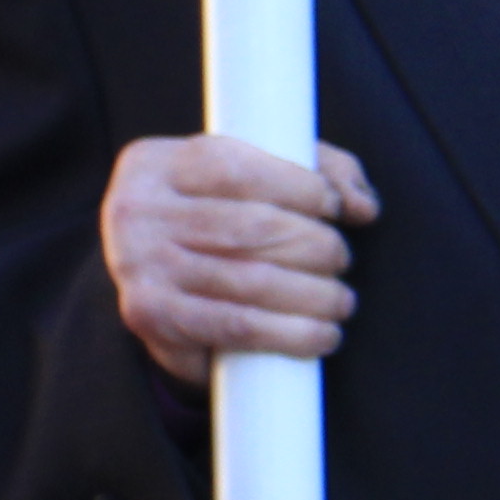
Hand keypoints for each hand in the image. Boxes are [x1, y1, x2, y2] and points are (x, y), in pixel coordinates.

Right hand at [99, 135, 378, 384]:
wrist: (144, 276)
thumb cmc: (211, 218)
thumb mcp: (248, 175)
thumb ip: (314, 170)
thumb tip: (363, 204)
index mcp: (157, 163)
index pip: (237, 168)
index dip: (301, 188)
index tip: (340, 209)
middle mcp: (137, 211)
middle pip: (251, 228)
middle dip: (316, 247)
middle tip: (341, 260)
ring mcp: (138, 266)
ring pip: (251, 281)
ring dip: (315, 296)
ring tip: (341, 301)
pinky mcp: (148, 317)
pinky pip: (237, 326)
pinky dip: (291, 334)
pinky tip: (322, 335)